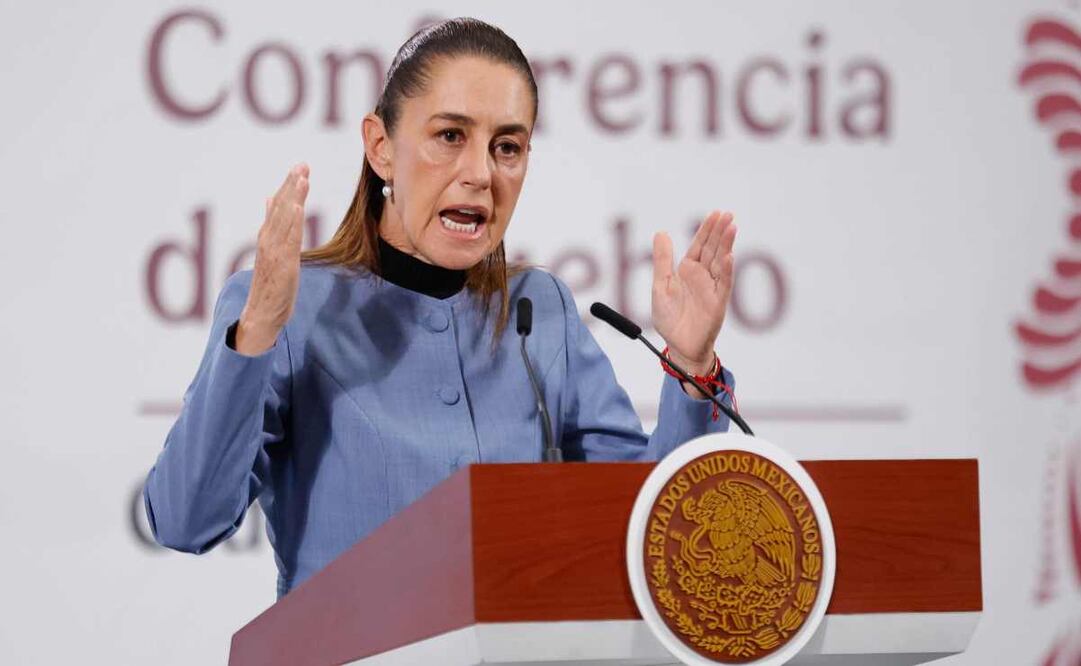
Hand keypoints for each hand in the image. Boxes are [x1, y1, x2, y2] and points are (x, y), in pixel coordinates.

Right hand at [236, 163, 309, 355]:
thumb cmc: (270, 285)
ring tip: (302, 178)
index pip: (279, 206)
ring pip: (284, 220)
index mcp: (267, 237)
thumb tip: (270, 198)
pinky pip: (288, 240)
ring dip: (293, 197)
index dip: (288, 186)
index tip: (299, 167)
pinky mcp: (282, 265)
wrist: (261, 315)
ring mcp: (274, 252)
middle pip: (281, 208)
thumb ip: (272, 224)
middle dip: (291, 185)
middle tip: (302, 164)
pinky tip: (299, 207)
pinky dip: (292, 223)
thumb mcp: (272, 250)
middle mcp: (268, 241)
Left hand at [651, 211, 736, 376]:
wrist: (678, 345)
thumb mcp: (660, 285)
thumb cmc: (670, 318)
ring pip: (721, 262)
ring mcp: (712, 288)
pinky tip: (729, 257)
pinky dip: (726, 270)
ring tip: (732, 227)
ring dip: (726, 245)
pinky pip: (723, 284)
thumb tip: (661, 232)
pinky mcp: (717, 302)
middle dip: (719, 232)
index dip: (707, 229)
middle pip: (713, 249)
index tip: (715, 213)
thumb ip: (662, 260)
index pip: (700, 245)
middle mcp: (703, 276)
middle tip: (727, 214)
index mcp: (688, 270)